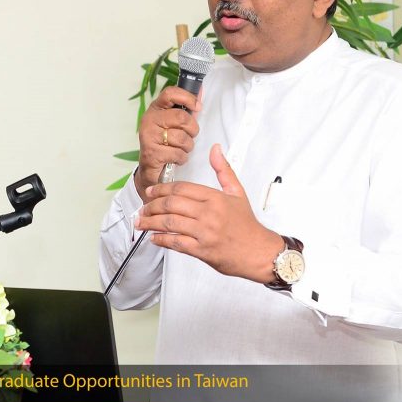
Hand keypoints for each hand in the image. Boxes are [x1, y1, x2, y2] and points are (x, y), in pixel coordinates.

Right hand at [133, 85, 201, 201]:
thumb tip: (200, 91)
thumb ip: (186, 108)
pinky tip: (175, 158)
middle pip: (181, 117)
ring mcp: (149, 136)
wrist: (150, 168)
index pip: (170, 93)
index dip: (187, 98)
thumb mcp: (174, 123)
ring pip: (181, 137)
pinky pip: (177, 153)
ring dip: (187, 146)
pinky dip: (181, 158)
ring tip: (181, 148)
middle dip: (192, 129)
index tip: (198, 107)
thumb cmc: (164, 143)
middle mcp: (149, 120)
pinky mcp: (151, 153)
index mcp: (155, 109)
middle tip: (190, 136)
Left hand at [135, 144, 284, 282]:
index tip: (150, 192)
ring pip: (170, 223)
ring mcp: (205, 232)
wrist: (260, 253)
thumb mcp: (237, 193)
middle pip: (172, 204)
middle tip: (142, 209)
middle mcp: (209, 213)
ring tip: (141, 223)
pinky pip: (176, 243)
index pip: (181, 188)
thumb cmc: (247, 225)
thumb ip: (223, 170)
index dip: (161, 189)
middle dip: (152, 206)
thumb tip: (215, 149)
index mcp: (215, 198)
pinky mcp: (203, 250)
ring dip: (151, 223)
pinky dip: (162, 240)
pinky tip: (154, 238)